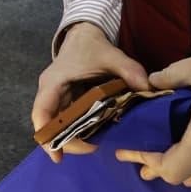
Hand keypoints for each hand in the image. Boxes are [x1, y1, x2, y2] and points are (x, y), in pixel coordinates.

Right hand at [32, 22, 149, 160]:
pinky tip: (96, 135)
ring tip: (97, 144)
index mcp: (54, 81)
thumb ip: (130, 70)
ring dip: (72, 139)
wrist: (83, 35)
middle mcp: (50, 93)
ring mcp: (55, 99)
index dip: (46, 134)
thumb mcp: (112, 55)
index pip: (42, 111)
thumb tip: (148, 90)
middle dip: (67, 142)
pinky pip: (65, 122)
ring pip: (56, 126)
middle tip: (94, 148)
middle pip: (48, 126)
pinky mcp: (63, 102)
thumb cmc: (91, 46)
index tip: (58, 156)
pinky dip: (78, 131)